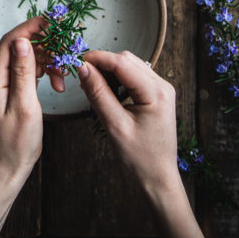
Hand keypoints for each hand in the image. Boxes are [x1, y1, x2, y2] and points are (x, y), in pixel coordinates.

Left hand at [0, 15, 56, 184]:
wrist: (7, 167)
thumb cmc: (15, 142)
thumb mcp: (24, 106)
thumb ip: (23, 72)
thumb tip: (24, 41)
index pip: (11, 41)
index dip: (30, 27)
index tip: (51, 21)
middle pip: (20, 46)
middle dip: (44, 42)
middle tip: (65, 44)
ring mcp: (5, 83)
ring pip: (28, 58)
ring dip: (48, 60)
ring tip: (63, 73)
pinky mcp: (14, 90)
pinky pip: (31, 71)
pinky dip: (46, 73)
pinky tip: (57, 83)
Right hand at [78, 49, 178, 197]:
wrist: (158, 179)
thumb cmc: (138, 158)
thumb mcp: (114, 125)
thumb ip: (98, 93)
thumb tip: (82, 68)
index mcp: (156, 92)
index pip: (122, 62)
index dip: (97, 58)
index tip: (76, 61)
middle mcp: (162, 85)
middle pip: (126, 60)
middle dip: (103, 65)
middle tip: (83, 79)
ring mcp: (161, 89)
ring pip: (129, 66)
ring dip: (110, 72)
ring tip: (95, 90)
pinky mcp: (157, 94)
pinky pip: (134, 77)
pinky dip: (118, 80)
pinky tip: (109, 95)